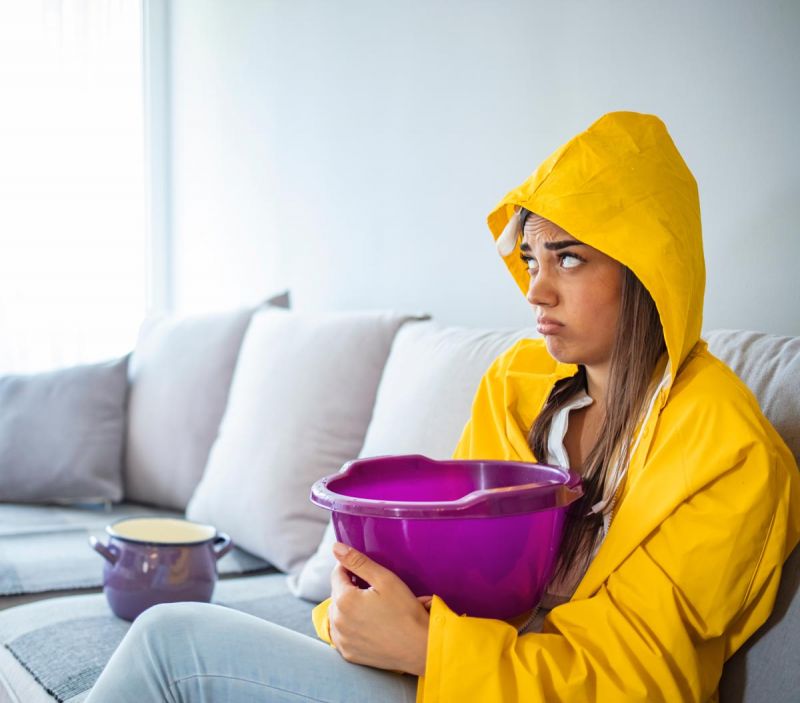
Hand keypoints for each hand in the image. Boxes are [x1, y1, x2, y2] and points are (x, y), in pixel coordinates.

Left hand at [328, 542, 430, 675]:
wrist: (419, 647)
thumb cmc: (405, 611)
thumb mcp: (384, 579)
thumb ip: (358, 562)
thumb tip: (336, 547)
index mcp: (344, 600)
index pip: (337, 574)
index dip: (351, 568)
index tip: (365, 572)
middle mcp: (338, 621)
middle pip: (336, 594)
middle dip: (349, 587)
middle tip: (372, 589)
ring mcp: (342, 640)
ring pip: (337, 614)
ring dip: (347, 607)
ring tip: (370, 606)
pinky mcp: (348, 653)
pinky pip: (341, 634)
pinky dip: (349, 626)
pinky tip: (367, 623)